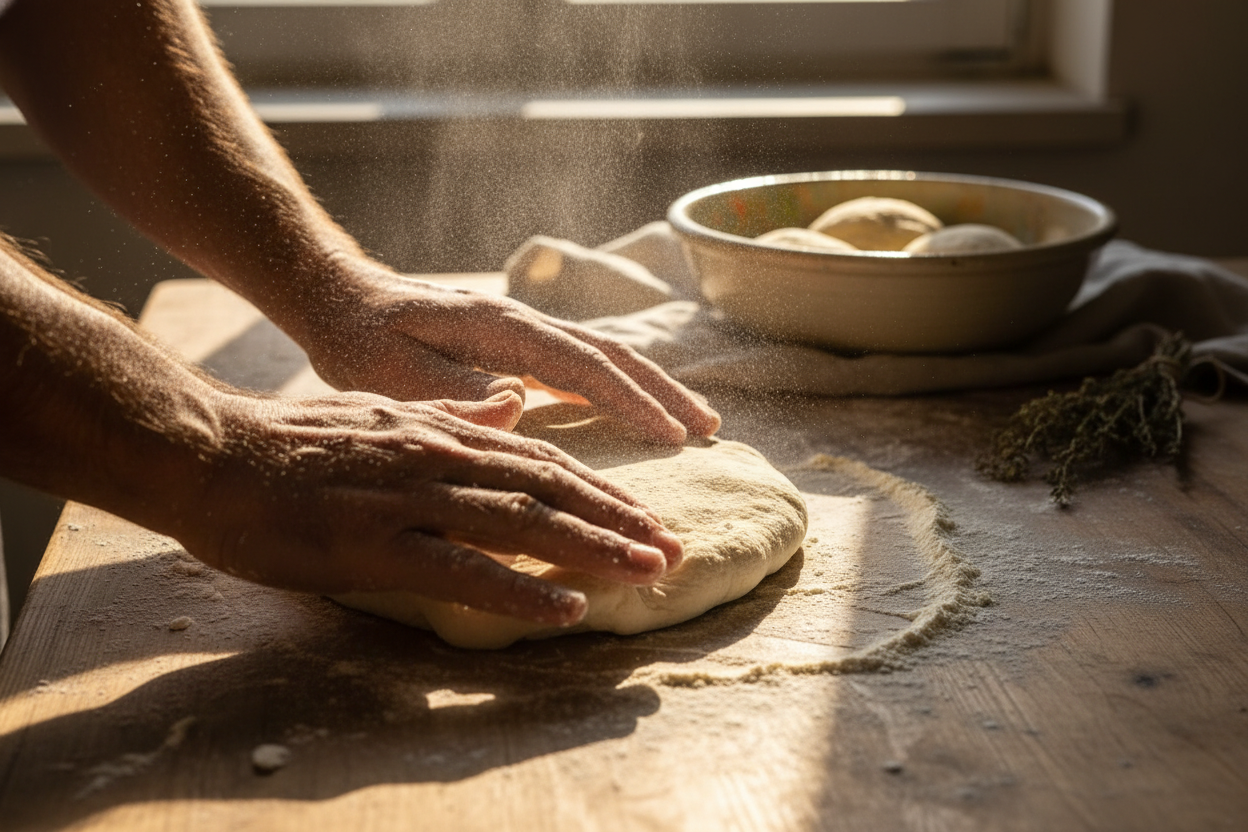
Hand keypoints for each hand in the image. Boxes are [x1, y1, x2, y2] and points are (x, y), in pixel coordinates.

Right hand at [184, 389, 682, 625]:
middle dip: (620, 518)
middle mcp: (440, 458)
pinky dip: (523, 591)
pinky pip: (464, 571)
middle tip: (674, 549)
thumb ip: (450, 412)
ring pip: (523, 522)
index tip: (646, 515)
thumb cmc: (289, 442)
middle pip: (550, 486)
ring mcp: (412, 499)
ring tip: (650, 571)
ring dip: (595, 548)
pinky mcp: (378, 543)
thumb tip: (511, 405)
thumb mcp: (380, 411)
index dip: (601, 487)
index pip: (541, 459)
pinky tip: (568, 608)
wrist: (209, 450)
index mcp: (442, 431)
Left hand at [288, 256, 720, 443]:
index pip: (579, 363)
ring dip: (653, 386)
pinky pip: (585, 365)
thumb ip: (449, 387)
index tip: (670, 435)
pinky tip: (642, 410)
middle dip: (661, 391)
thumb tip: (519, 399)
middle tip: (708, 431)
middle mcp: (522, 323)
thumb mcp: (387, 369)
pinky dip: (623, 386)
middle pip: (609, 353)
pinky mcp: (520, 345)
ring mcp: (525, 331)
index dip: (628, 399)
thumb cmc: (358, 339)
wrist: (341, 299)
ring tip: (696, 422)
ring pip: (605, 355)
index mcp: (497, 328)